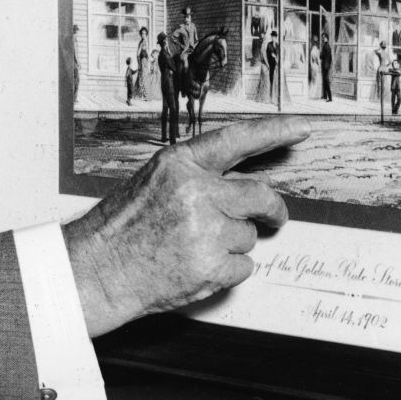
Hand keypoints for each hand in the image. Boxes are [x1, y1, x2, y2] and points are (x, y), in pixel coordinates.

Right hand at [62, 116, 309, 336]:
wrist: (99, 269)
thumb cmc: (125, 225)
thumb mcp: (156, 180)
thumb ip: (198, 175)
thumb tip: (243, 182)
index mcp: (181, 165)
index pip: (237, 139)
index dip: (274, 131)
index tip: (301, 128)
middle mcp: (196, 193)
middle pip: (260, 194)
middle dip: (273, 209)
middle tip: (275, 217)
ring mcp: (205, 231)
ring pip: (249, 235)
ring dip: (233, 243)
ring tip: (197, 246)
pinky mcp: (210, 267)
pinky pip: (243, 266)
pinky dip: (228, 270)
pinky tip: (198, 265)